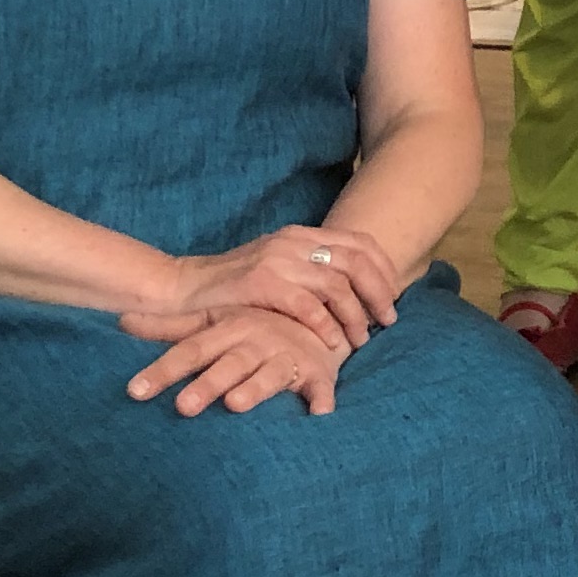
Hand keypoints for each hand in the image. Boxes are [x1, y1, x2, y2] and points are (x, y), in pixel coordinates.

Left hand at [119, 304, 342, 417]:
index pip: (190, 351)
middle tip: (182, 408)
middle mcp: (257, 341)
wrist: (318, 314)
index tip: (134, 391)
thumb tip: (121, 320)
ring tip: (236, 404)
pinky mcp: (317, 373)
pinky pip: (321, 388)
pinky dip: (321, 400)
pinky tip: (319, 414)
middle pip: (228, 364)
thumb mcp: (214, 319)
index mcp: (229, 329)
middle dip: (207, 384)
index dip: (163, 370)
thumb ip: (171, 326)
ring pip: (269, 374)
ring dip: (255, 388)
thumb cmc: (255, 325)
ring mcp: (287, 358)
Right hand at [145, 226, 406, 353]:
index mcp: (302, 235)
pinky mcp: (261, 283)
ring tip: (362, 339)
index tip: (395, 297)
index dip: (385, 271)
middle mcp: (293, 241)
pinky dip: (325, 324)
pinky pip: (307, 303)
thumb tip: (358, 290)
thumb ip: (312, 272)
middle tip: (389, 320)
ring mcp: (277, 259)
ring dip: (356, 314)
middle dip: (380, 293)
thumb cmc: (234, 288)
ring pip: (337, 283)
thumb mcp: (278, 269)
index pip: (360, 243)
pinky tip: (332, 341)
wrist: (182, 290)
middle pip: (357, 261)